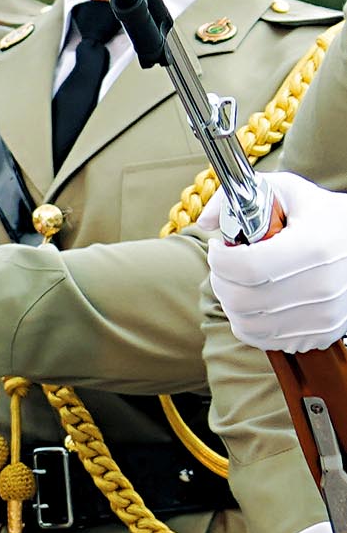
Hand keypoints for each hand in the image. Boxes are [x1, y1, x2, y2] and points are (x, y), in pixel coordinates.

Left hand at [212, 173, 346, 351]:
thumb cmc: (323, 216)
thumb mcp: (286, 191)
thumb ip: (237, 196)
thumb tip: (206, 222)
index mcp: (315, 246)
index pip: (246, 268)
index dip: (219, 259)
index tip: (219, 247)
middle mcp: (324, 285)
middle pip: (243, 300)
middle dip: (221, 280)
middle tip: (226, 265)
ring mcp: (327, 314)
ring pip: (250, 325)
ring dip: (232, 304)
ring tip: (241, 282)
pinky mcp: (325, 333)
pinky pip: (268, 340)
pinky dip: (251, 324)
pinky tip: (258, 301)